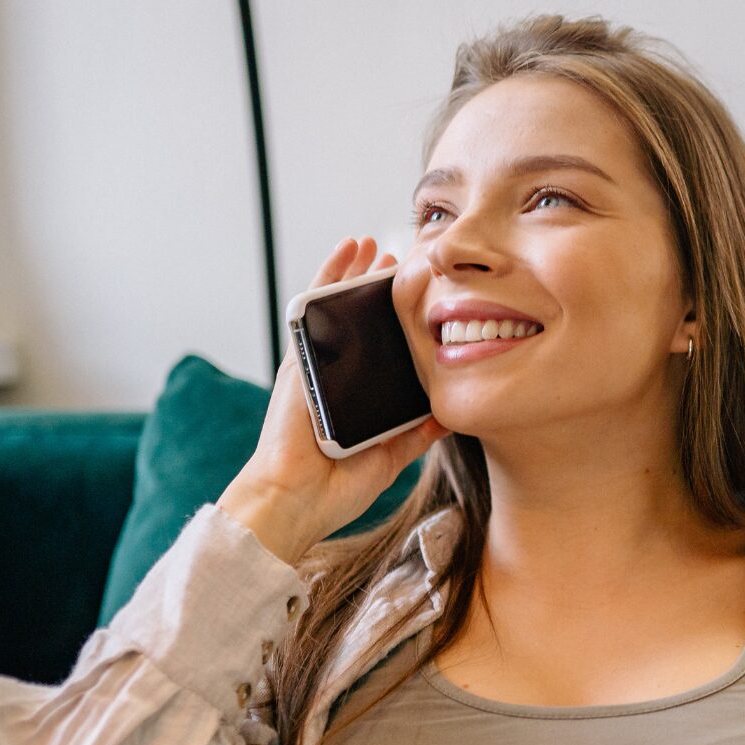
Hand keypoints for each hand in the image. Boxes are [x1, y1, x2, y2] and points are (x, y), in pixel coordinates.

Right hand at [216, 236, 448, 564]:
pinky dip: (331, 273)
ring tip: (375, 242)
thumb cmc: (335, 487)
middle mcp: (331, 375)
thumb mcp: (390, 456)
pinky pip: (315, 305)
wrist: (296, 501)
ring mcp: (313, 363)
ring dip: (354, 270)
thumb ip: (414, 434)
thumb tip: (449, 414)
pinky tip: (348, 248)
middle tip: (404, 258)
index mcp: (352, 396)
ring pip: (335, 304)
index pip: (375, 348)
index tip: (419, 297)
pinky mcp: (300, 357)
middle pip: (355, 321)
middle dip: (376, 288)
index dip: (394, 320)